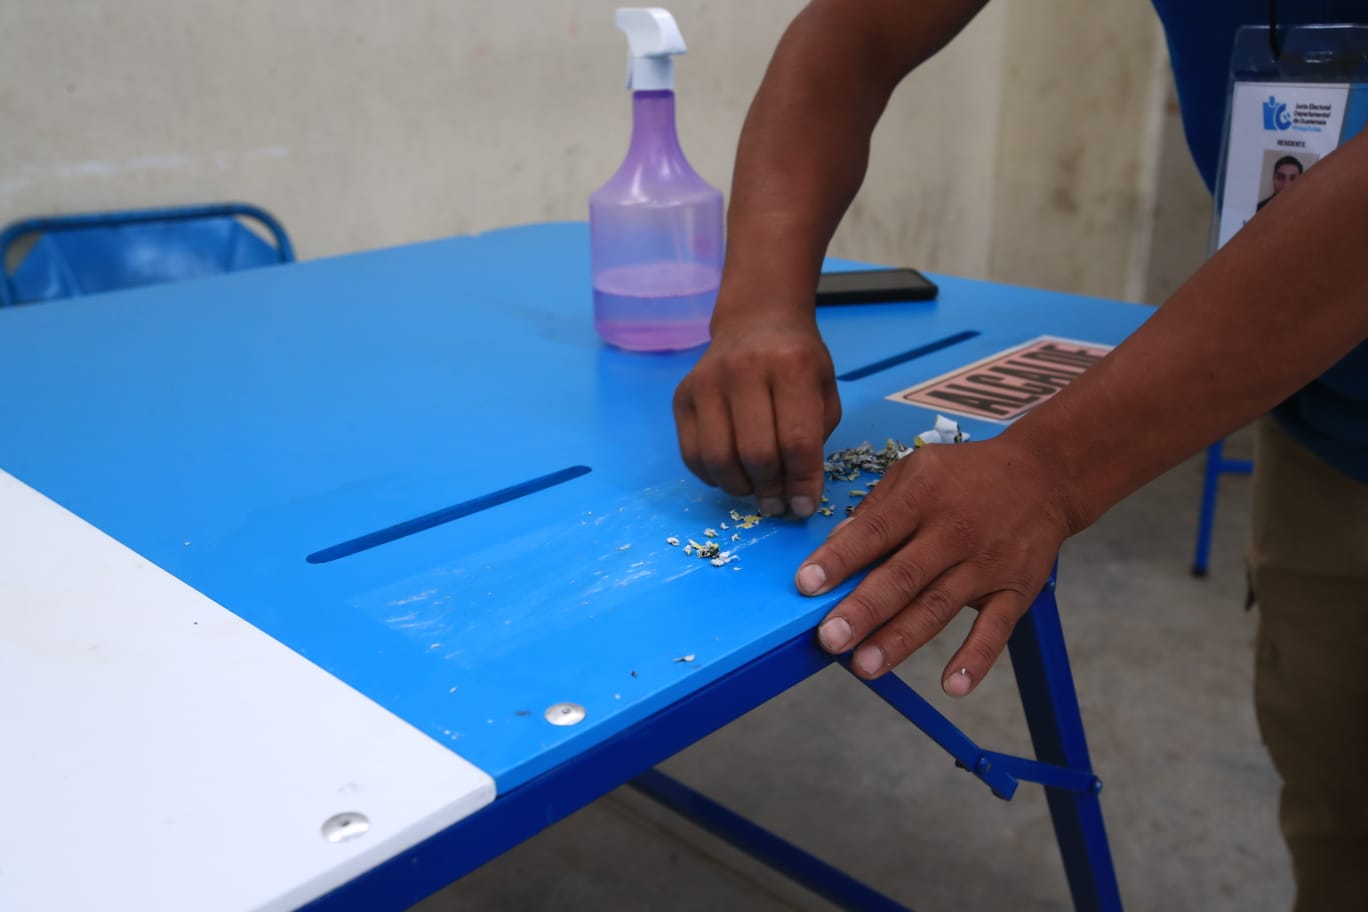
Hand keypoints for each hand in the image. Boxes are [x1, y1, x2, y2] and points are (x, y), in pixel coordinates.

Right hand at [674, 311, 840, 517]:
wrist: (757, 321)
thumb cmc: (798, 363)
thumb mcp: (824, 393)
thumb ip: (814, 442)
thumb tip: (795, 498)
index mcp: (791, 365)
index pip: (797, 441)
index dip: (802, 483)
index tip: (803, 507)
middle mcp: (744, 368)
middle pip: (755, 453)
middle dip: (770, 490)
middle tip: (778, 504)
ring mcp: (706, 381)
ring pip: (718, 459)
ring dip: (740, 487)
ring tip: (755, 488)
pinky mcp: (682, 395)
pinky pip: (691, 454)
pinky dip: (712, 476)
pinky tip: (731, 472)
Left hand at [794, 434, 1076, 694]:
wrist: (1044, 475)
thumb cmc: (966, 476)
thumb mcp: (916, 470)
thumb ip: (876, 508)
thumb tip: (837, 545)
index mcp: (922, 497)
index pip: (874, 532)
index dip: (839, 560)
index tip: (806, 586)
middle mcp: (953, 532)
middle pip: (903, 576)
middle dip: (863, 610)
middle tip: (830, 639)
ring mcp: (986, 564)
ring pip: (938, 607)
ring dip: (901, 640)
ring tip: (866, 666)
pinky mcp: (1016, 590)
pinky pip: (995, 629)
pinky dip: (976, 658)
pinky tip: (952, 685)